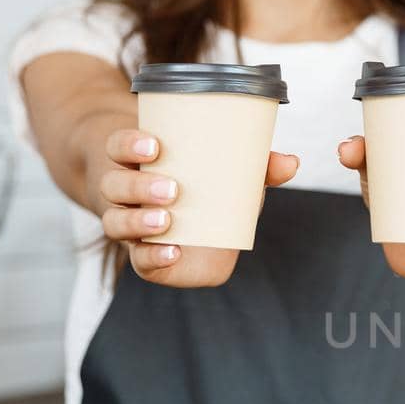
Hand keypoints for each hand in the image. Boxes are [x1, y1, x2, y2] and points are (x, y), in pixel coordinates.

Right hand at [98, 129, 297, 287]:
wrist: (192, 233)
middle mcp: (125, 195)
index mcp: (138, 163)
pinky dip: (152, 256)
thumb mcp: (230, 175)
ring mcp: (130, 227)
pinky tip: (172, 252)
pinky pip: (138, 259)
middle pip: (113, 186)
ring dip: (138, 221)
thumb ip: (260, 170)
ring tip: (166, 220)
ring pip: (116, 222)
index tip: (155, 146)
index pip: (117, 147)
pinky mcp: (144, 258)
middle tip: (173, 188)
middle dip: (139, 186)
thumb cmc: (208, 190)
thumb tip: (291, 163)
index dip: (127, 144)